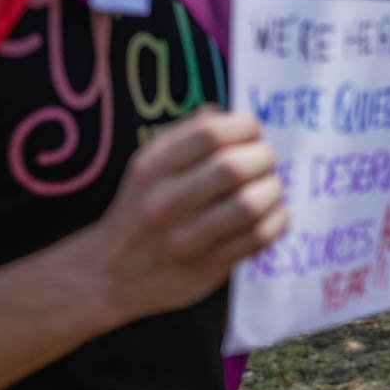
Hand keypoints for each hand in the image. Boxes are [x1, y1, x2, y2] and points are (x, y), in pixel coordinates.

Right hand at [84, 107, 288, 322]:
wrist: (112, 274)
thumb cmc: (141, 208)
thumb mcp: (148, 165)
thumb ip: (186, 135)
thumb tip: (229, 115)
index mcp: (151, 170)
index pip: (210, 134)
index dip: (244, 127)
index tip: (252, 131)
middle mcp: (165, 203)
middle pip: (233, 168)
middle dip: (263, 157)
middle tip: (265, 160)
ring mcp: (186, 239)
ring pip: (250, 204)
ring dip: (273, 190)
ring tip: (271, 187)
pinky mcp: (209, 267)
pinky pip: (258, 237)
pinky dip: (277, 219)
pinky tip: (274, 213)